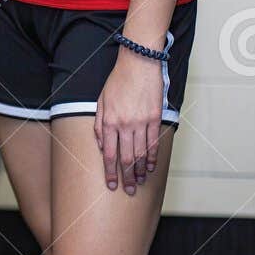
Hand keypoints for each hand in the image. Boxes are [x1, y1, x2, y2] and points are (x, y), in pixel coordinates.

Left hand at [93, 49, 164, 194]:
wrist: (138, 64)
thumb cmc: (117, 81)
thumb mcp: (101, 101)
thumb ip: (98, 124)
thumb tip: (99, 145)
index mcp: (109, 121)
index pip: (108, 153)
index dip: (110, 172)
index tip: (112, 184)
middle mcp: (125, 125)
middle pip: (126, 158)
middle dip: (127, 177)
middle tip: (128, 190)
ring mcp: (141, 122)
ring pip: (141, 154)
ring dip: (140, 171)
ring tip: (140, 182)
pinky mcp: (155, 119)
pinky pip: (154, 143)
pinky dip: (153, 157)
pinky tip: (151, 167)